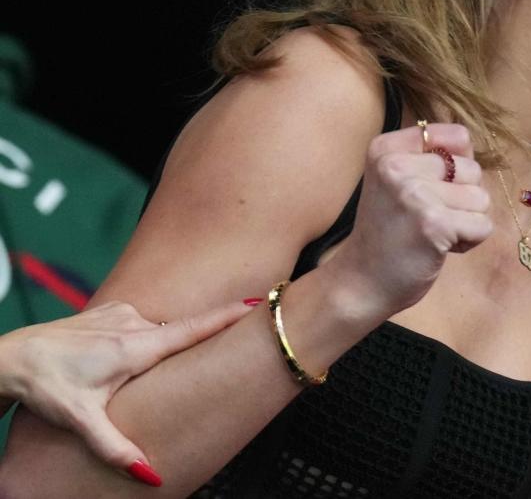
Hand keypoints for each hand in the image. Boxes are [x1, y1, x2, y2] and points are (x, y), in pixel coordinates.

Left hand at [0, 299, 252, 480]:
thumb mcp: (82, 421)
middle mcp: (134, 322)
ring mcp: (122, 312)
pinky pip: (138, 324)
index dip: (227, 318)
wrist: (10, 357)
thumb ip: (118, 448)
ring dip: (154, 350)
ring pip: (156, 331)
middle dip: (191, 346)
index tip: (257, 305)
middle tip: (200, 359)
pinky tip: (114, 360)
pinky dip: (138, 340)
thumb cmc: (46, 386)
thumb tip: (151, 475)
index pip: (194, 328)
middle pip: (179, 333)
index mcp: (136, 347)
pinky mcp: (109, 310)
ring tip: (129, 374)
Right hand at [330, 122, 491, 314]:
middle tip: (427, 218)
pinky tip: (438, 247)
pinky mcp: (434, 224)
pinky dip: (469, 241)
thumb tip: (472, 150)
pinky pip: (483, 225)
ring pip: (481, 198)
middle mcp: (396, 165)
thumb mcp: (396, 179)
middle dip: (461, 199)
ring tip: (432, 233)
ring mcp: (414, 194)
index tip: (432, 187)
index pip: (458, 136)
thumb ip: (431, 156)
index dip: (458, 166)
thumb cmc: (389, 231)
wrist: (361, 282)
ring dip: (465, 221)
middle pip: (472, 169)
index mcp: (387, 148)